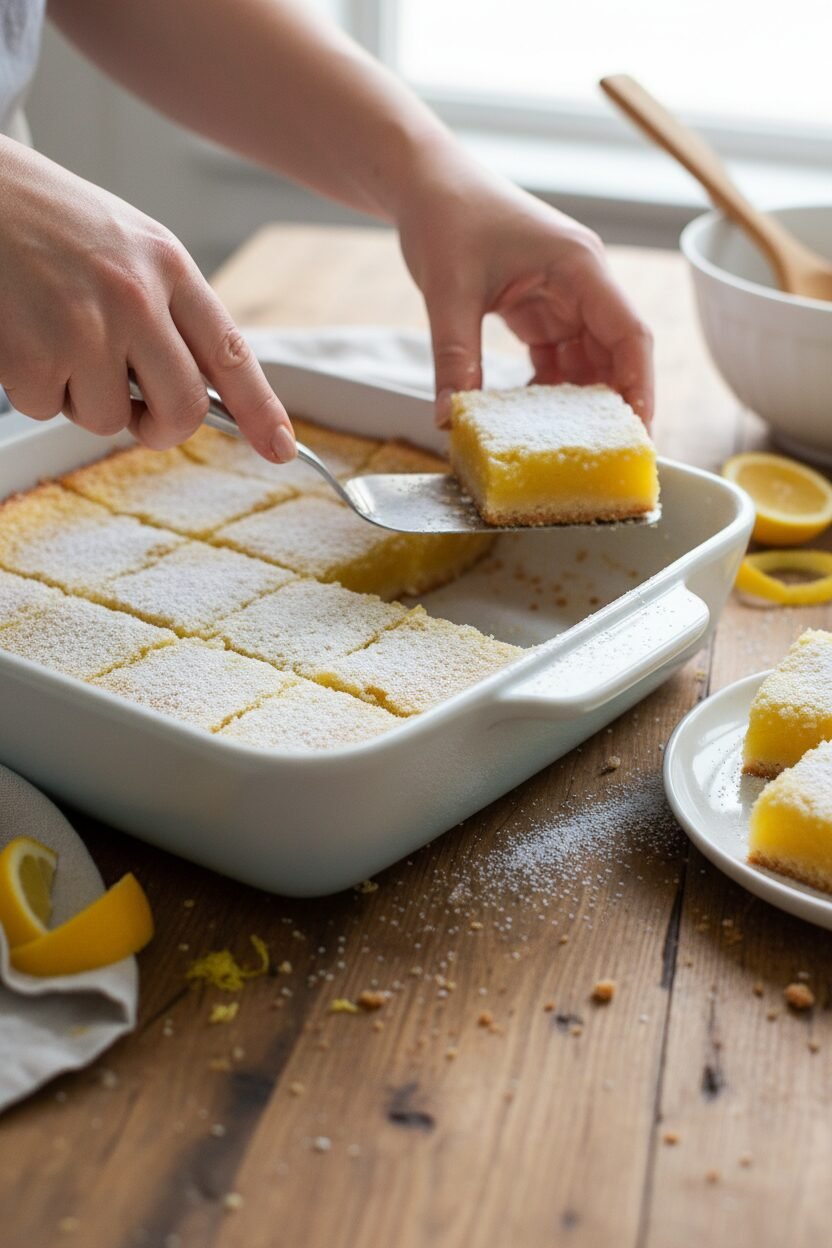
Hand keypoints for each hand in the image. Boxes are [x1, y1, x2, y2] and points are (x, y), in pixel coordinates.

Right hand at [0, 140, 295, 459]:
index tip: (279, 447)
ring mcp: (87, 327)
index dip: (261, 409)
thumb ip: (165, 307)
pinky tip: (19, 334)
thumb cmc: (44, 217)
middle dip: (159, 427)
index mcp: (168, 266)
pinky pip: (47, 409)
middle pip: (182, 409)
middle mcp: (138, 297)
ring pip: (108, 418)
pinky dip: (31, 387)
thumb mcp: (126, 244)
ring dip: (80, 397)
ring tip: (52, 336)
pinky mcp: (35, 353)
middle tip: (134, 412)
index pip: (230, 353)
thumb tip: (193, 386)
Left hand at [396, 146, 653, 427]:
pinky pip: (558, 360)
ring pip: (588, 361)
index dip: (639, 386)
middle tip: (607, 458)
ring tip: (571, 450)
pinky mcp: (541, 309)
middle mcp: (582, 283)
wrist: (423, 182)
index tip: (638, 433)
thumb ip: (454, 359)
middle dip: (613, 405)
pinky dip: (549, 390)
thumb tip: (448, 420)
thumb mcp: (448, 292)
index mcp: (579, 266)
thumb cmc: (445, 216)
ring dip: (579, 402)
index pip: (630, 333)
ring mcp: (564, 297)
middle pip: (616, 353)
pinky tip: (533, 421)